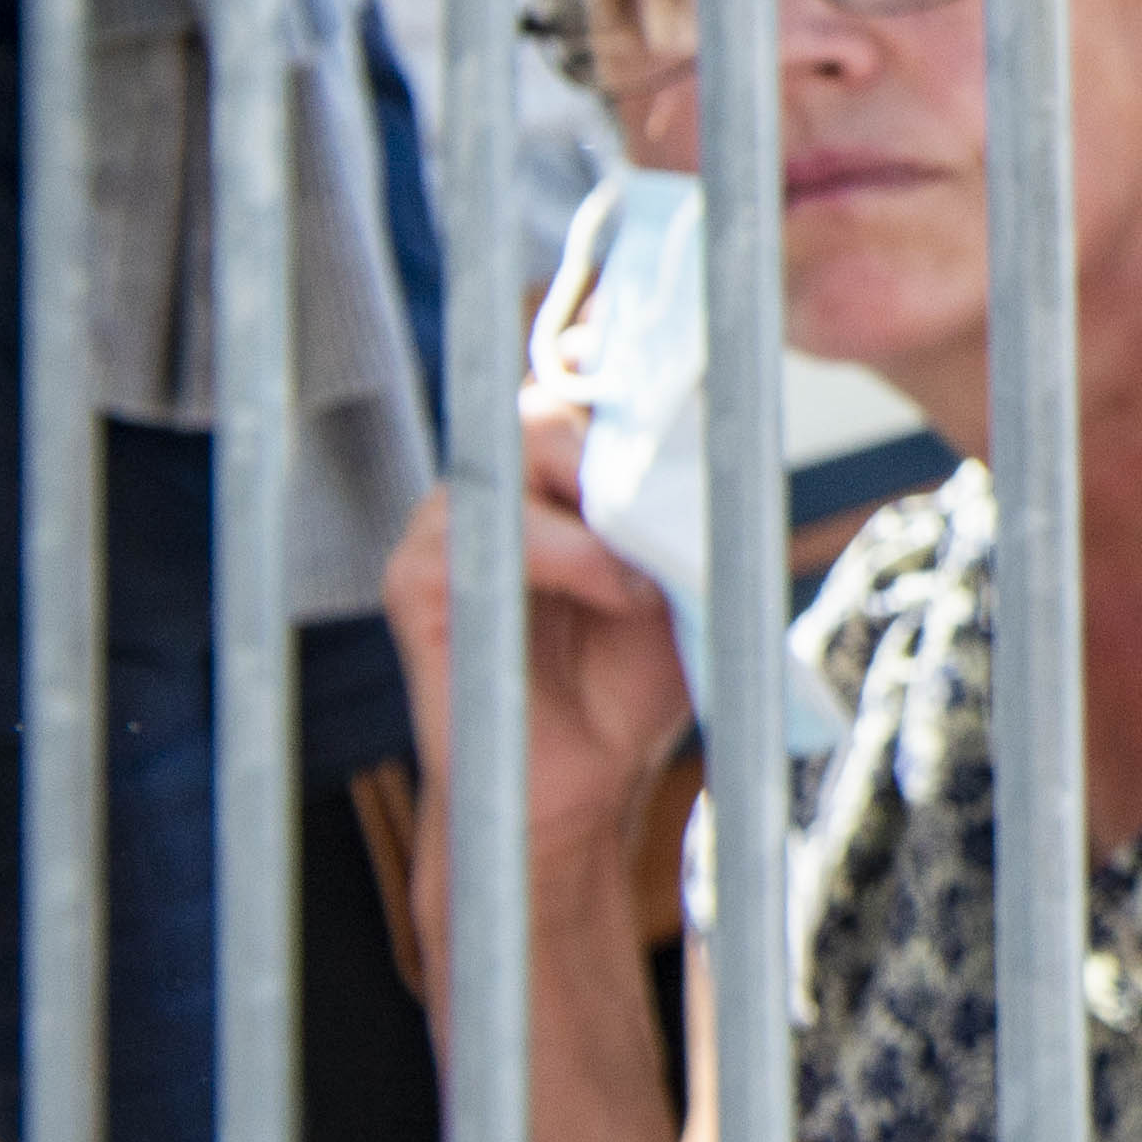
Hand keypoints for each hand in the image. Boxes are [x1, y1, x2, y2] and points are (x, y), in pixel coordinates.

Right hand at [377, 389, 719, 947]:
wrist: (584, 778)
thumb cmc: (634, 673)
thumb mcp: (687, 575)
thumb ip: (693, 506)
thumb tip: (728, 437)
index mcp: (551, 472)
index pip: (572, 378)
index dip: (622, 364)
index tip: (692, 376)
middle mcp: (491, 485)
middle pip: (545, 406)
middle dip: (623, 442)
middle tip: (679, 502)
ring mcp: (442, 528)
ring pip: (513, 457)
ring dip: (602, 504)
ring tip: (653, 574)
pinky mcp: (414, 584)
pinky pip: (477, 535)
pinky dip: (568, 556)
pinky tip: (620, 594)